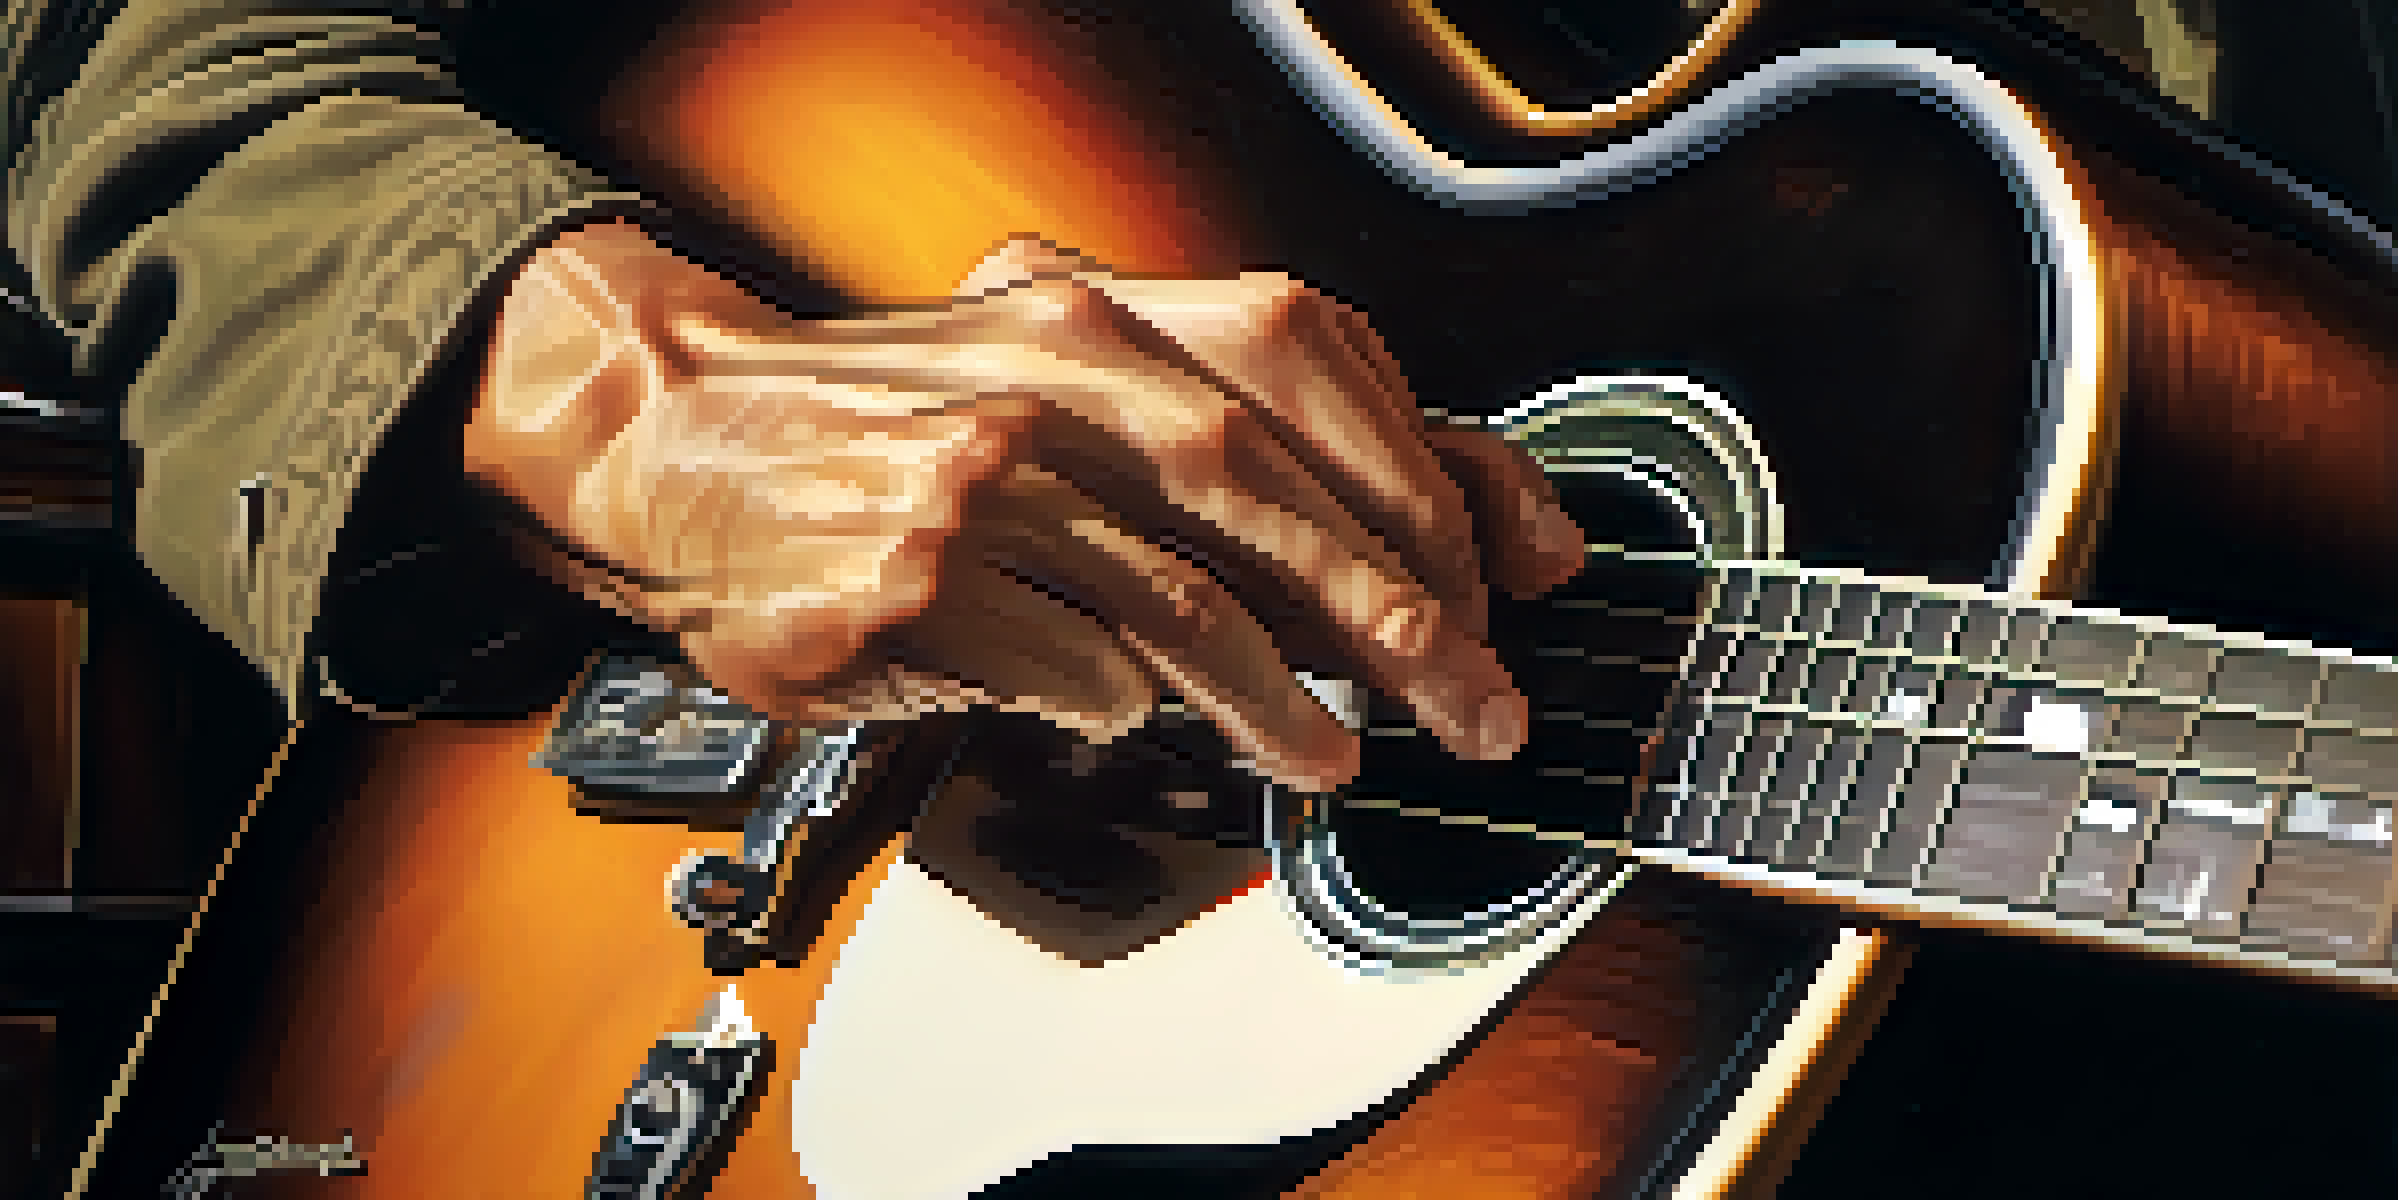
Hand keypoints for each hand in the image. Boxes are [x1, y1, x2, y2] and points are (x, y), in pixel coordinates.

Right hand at [462, 221, 1584, 790]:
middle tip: (1471, 699)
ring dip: (1282, 699)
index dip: (1426, 483)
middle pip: (1270, 495)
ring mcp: (980, 482)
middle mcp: (1048, 377)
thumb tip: (1412, 524)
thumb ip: (1212, 440)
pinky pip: (1073, 673)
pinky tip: (1128, 719)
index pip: (1315, 376)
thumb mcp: (1056, 387)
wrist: (679, 440)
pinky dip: (1121, 708)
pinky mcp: (917, 586)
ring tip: (1333, 756)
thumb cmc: (891, 427)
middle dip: (1397, 614)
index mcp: (1101, 315)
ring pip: (1184, 604)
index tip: (1494, 579)